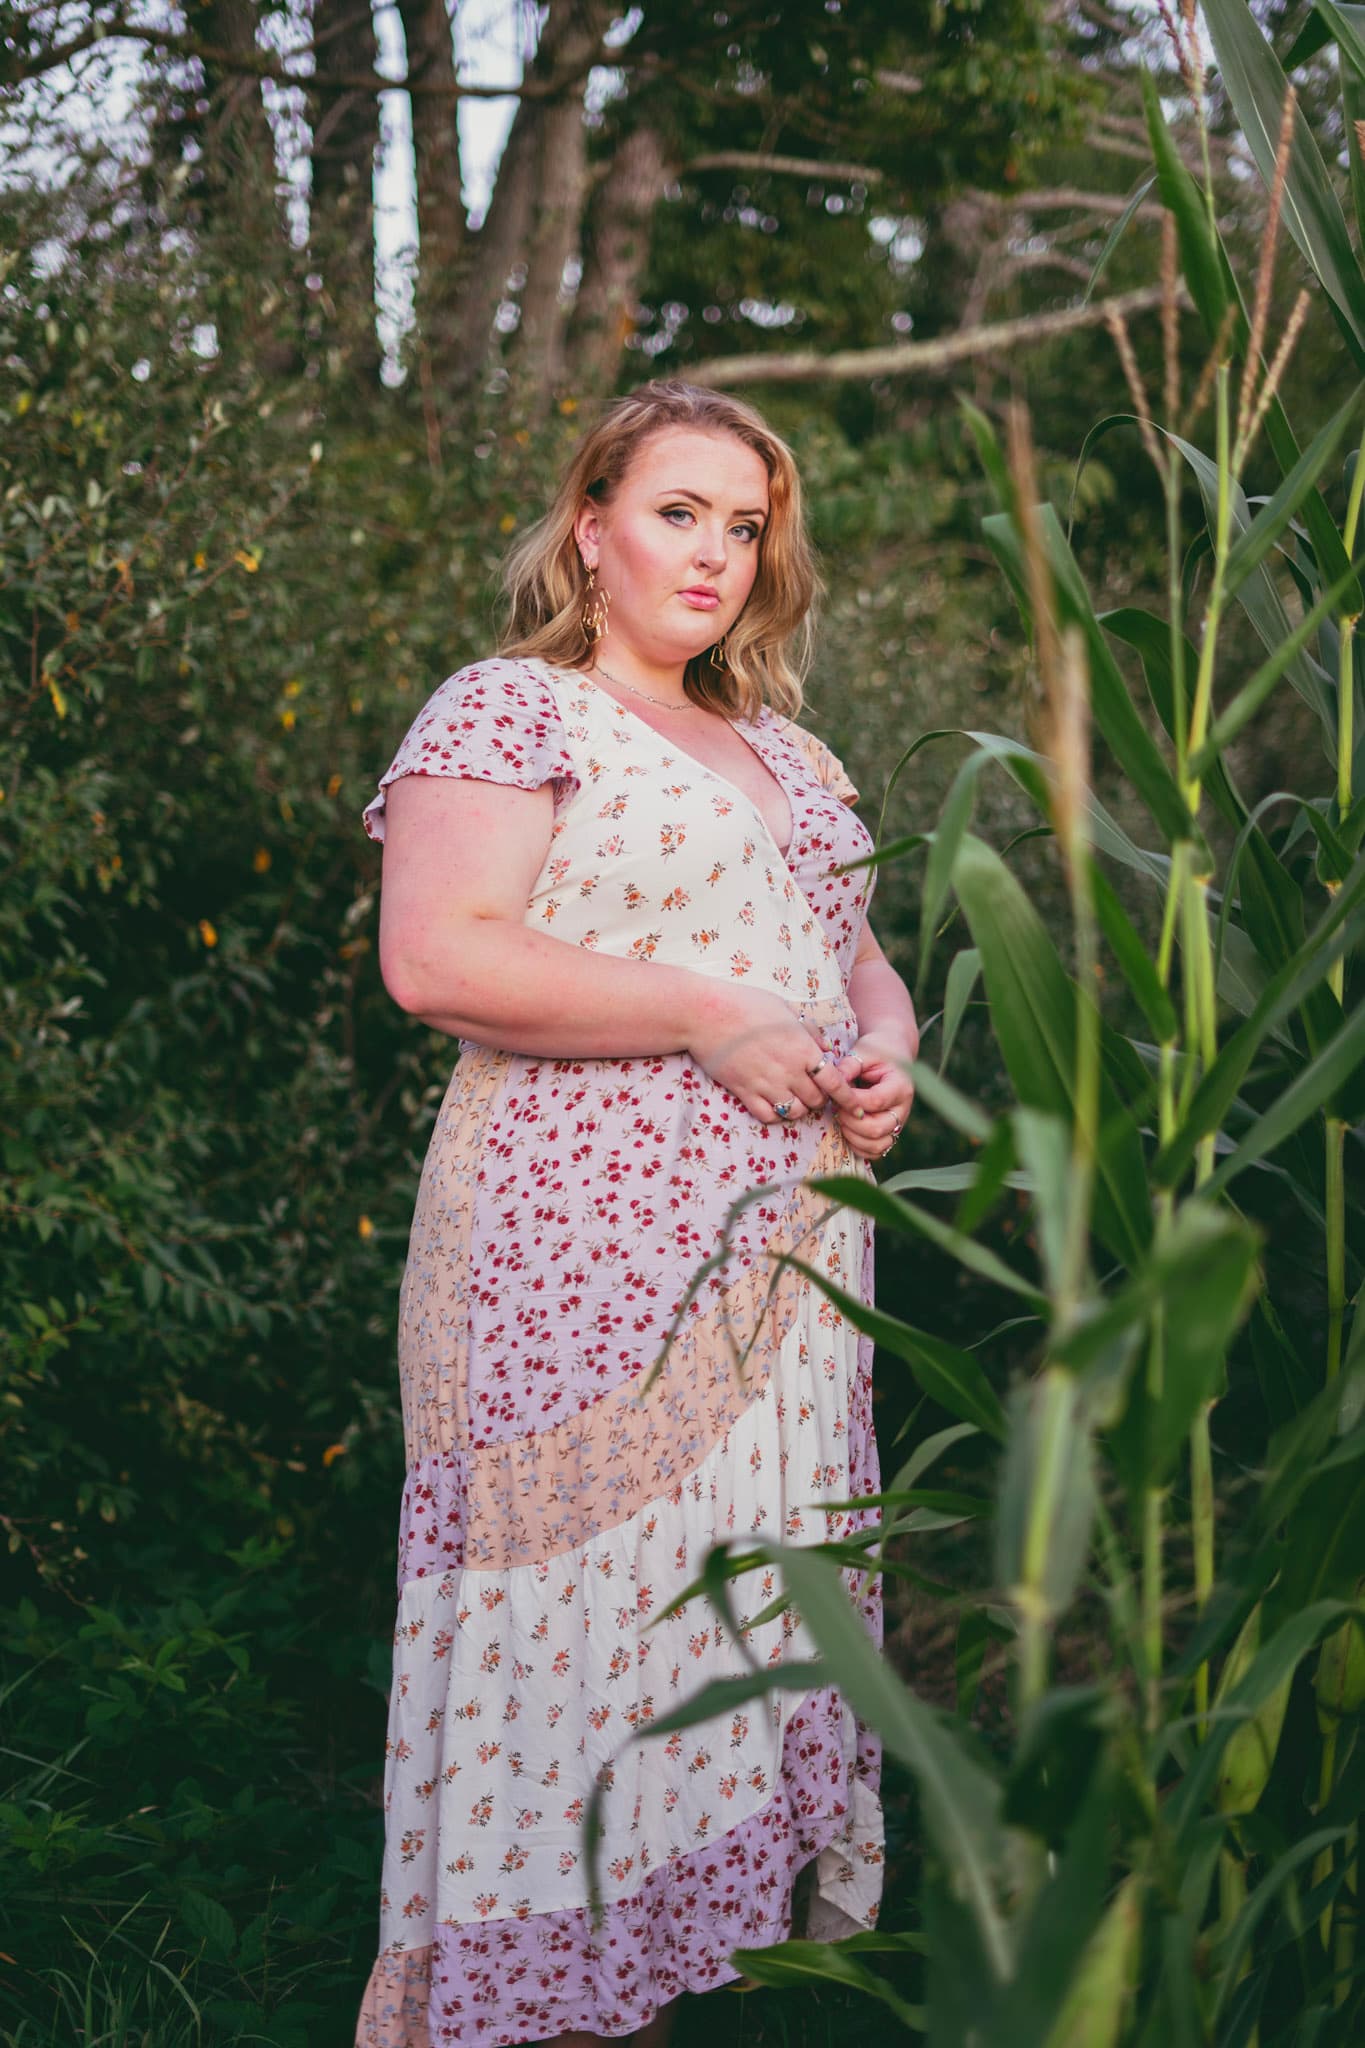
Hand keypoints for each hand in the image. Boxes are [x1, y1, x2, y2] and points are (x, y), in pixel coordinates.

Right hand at [687, 984, 849, 1124]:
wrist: (706, 1013)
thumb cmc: (746, 1003)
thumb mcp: (786, 1009)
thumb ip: (810, 1030)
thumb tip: (827, 1047)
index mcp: (802, 1048)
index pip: (834, 1082)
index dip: (848, 1098)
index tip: (855, 1106)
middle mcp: (788, 1070)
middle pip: (816, 1100)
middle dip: (820, 1098)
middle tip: (814, 1090)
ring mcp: (765, 1083)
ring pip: (794, 1112)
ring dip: (799, 1108)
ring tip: (794, 1097)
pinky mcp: (744, 1091)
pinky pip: (767, 1116)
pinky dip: (775, 1114)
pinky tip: (773, 1103)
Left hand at [814, 1031, 915, 1161]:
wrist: (892, 1055)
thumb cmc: (876, 1052)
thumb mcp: (863, 1051)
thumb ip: (849, 1066)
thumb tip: (833, 1083)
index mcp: (901, 1086)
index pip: (876, 1101)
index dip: (853, 1102)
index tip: (837, 1094)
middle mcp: (903, 1108)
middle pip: (877, 1128)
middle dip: (850, 1121)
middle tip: (837, 1108)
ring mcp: (898, 1123)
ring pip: (878, 1145)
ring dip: (853, 1136)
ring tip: (841, 1118)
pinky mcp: (890, 1132)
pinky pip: (876, 1151)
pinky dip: (859, 1147)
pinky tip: (848, 1130)